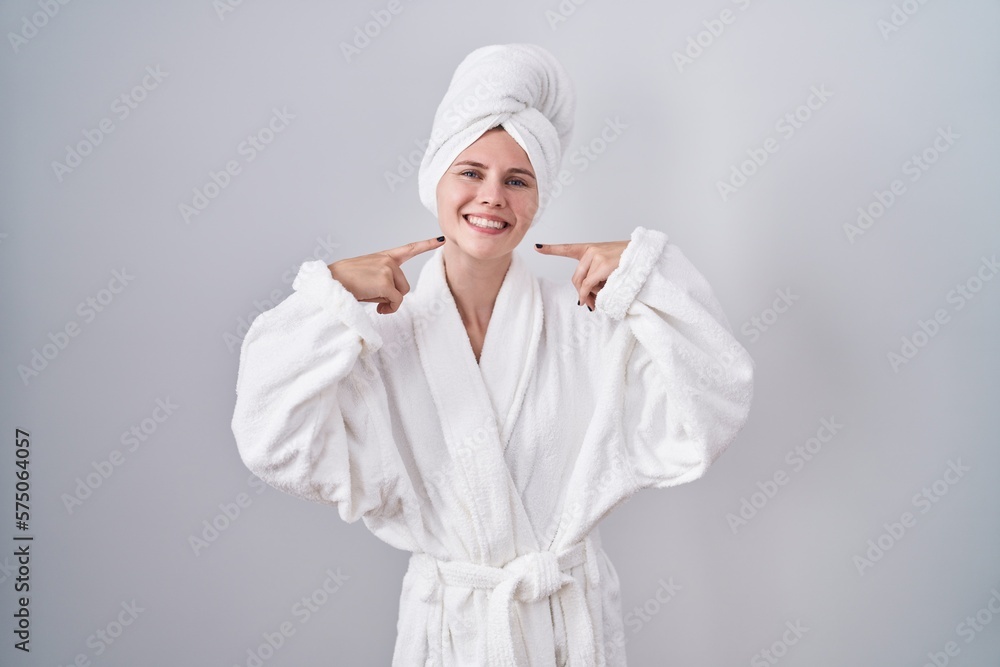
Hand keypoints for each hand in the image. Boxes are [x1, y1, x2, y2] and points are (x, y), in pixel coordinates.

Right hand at [328, 236, 444, 314]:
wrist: (330, 282)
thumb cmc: (345, 282)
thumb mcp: (367, 276)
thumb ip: (383, 279)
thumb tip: (393, 300)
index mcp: (383, 256)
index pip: (409, 249)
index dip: (426, 244)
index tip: (441, 240)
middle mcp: (388, 260)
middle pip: (404, 285)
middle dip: (392, 295)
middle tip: (373, 295)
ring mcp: (387, 270)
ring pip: (401, 294)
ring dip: (388, 301)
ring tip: (370, 297)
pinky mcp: (385, 282)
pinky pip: (396, 302)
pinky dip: (388, 309)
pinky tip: (377, 308)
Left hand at [534, 240, 628, 310]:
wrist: (646, 255)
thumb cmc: (628, 264)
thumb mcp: (608, 267)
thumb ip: (594, 277)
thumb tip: (582, 300)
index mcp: (591, 249)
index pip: (567, 248)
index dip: (550, 248)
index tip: (536, 246)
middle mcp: (591, 251)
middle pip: (575, 278)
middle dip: (581, 293)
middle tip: (587, 304)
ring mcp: (597, 256)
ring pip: (583, 284)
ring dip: (589, 296)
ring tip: (599, 301)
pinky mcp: (604, 264)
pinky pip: (590, 286)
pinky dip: (590, 296)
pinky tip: (594, 303)